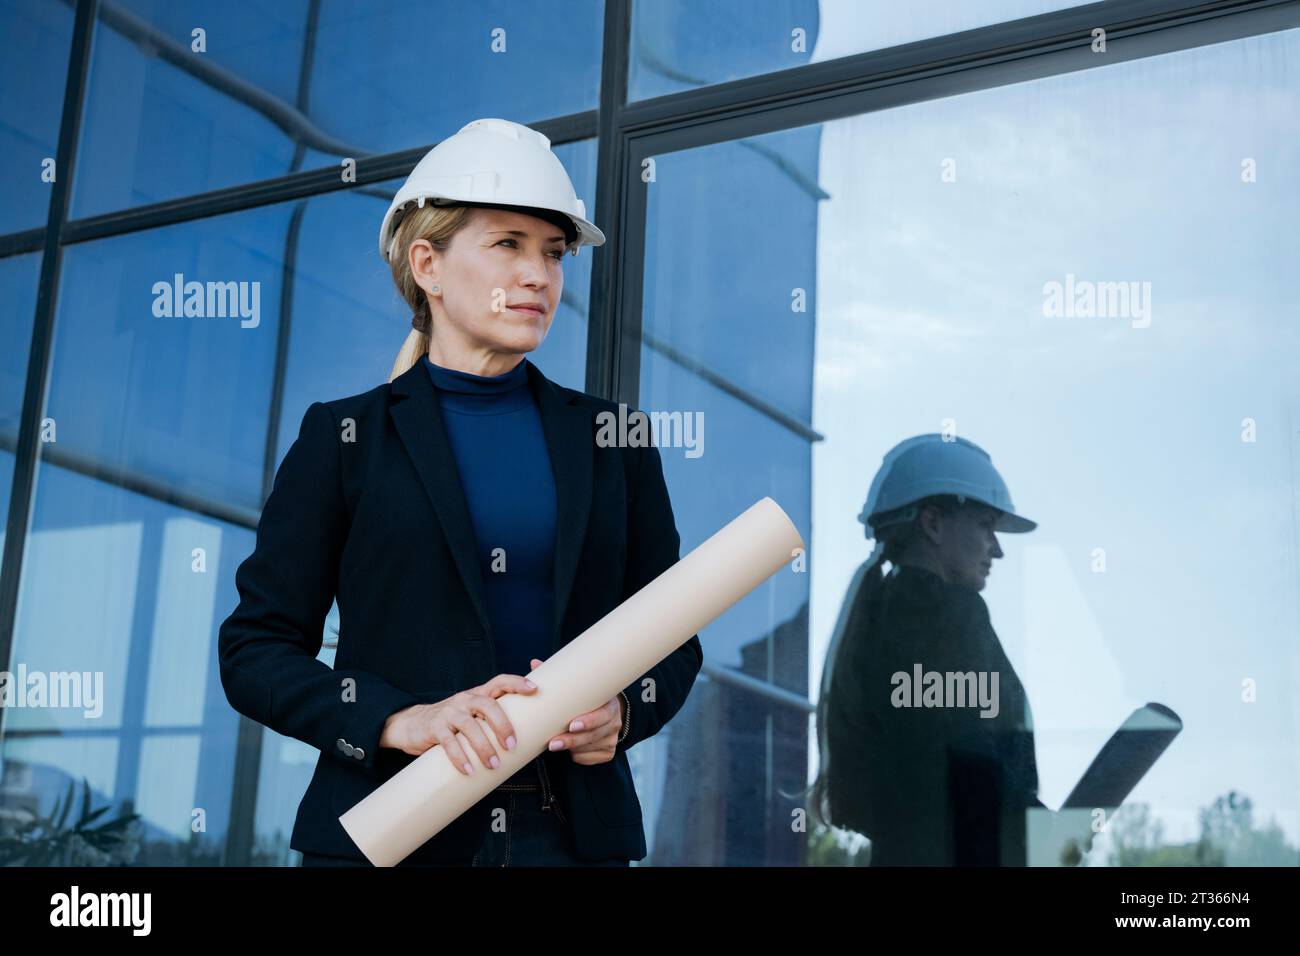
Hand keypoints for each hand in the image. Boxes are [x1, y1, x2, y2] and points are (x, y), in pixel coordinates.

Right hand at [379, 672, 537, 774]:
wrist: (412, 725)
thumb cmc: (451, 723)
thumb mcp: (471, 715)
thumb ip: (490, 721)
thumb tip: (524, 743)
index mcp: (478, 694)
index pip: (499, 681)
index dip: (517, 683)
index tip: (534, 690)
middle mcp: (464, 699)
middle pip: (487, 705)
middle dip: (503, 725)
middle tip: (512, 746)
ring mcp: (449, 712)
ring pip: (470, 725)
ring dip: (484, 746)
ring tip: (494, 765)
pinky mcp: (434, 727)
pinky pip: (449, 742)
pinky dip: (460, 757)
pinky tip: (470, 770)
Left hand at [530, 658, 622, 765]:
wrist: (608, 712)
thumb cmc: (588, 699)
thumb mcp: (581, 688)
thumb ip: (559, 678)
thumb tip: (535, 664)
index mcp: (610, 705)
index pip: (603, 715)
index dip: (589, 721)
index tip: (571, 725)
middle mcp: (614, 723)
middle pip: (593, 735)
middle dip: (571, 740)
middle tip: (553, 743)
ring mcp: (611, 739)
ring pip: (587, 749)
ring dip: (571, 748)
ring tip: (555, 744)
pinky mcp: (607, 753)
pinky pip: (587, 758)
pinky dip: (577, 755)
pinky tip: (570, 750)